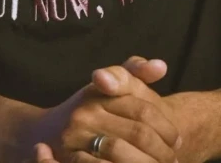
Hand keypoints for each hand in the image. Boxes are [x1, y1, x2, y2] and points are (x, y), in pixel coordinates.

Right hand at [31, 57, 179, 162]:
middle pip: (137, 133)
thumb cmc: (88, 110)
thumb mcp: (107, 86)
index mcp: (99, 92)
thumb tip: (161, 66)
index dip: (165, 126)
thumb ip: (134, 72)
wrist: (44, 134)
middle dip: (161, 150)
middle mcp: (86, 112)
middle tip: (173, 160)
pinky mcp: (68, 160)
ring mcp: (76, 138)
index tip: (176, 138)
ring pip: (123, 154)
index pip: (142, 108)